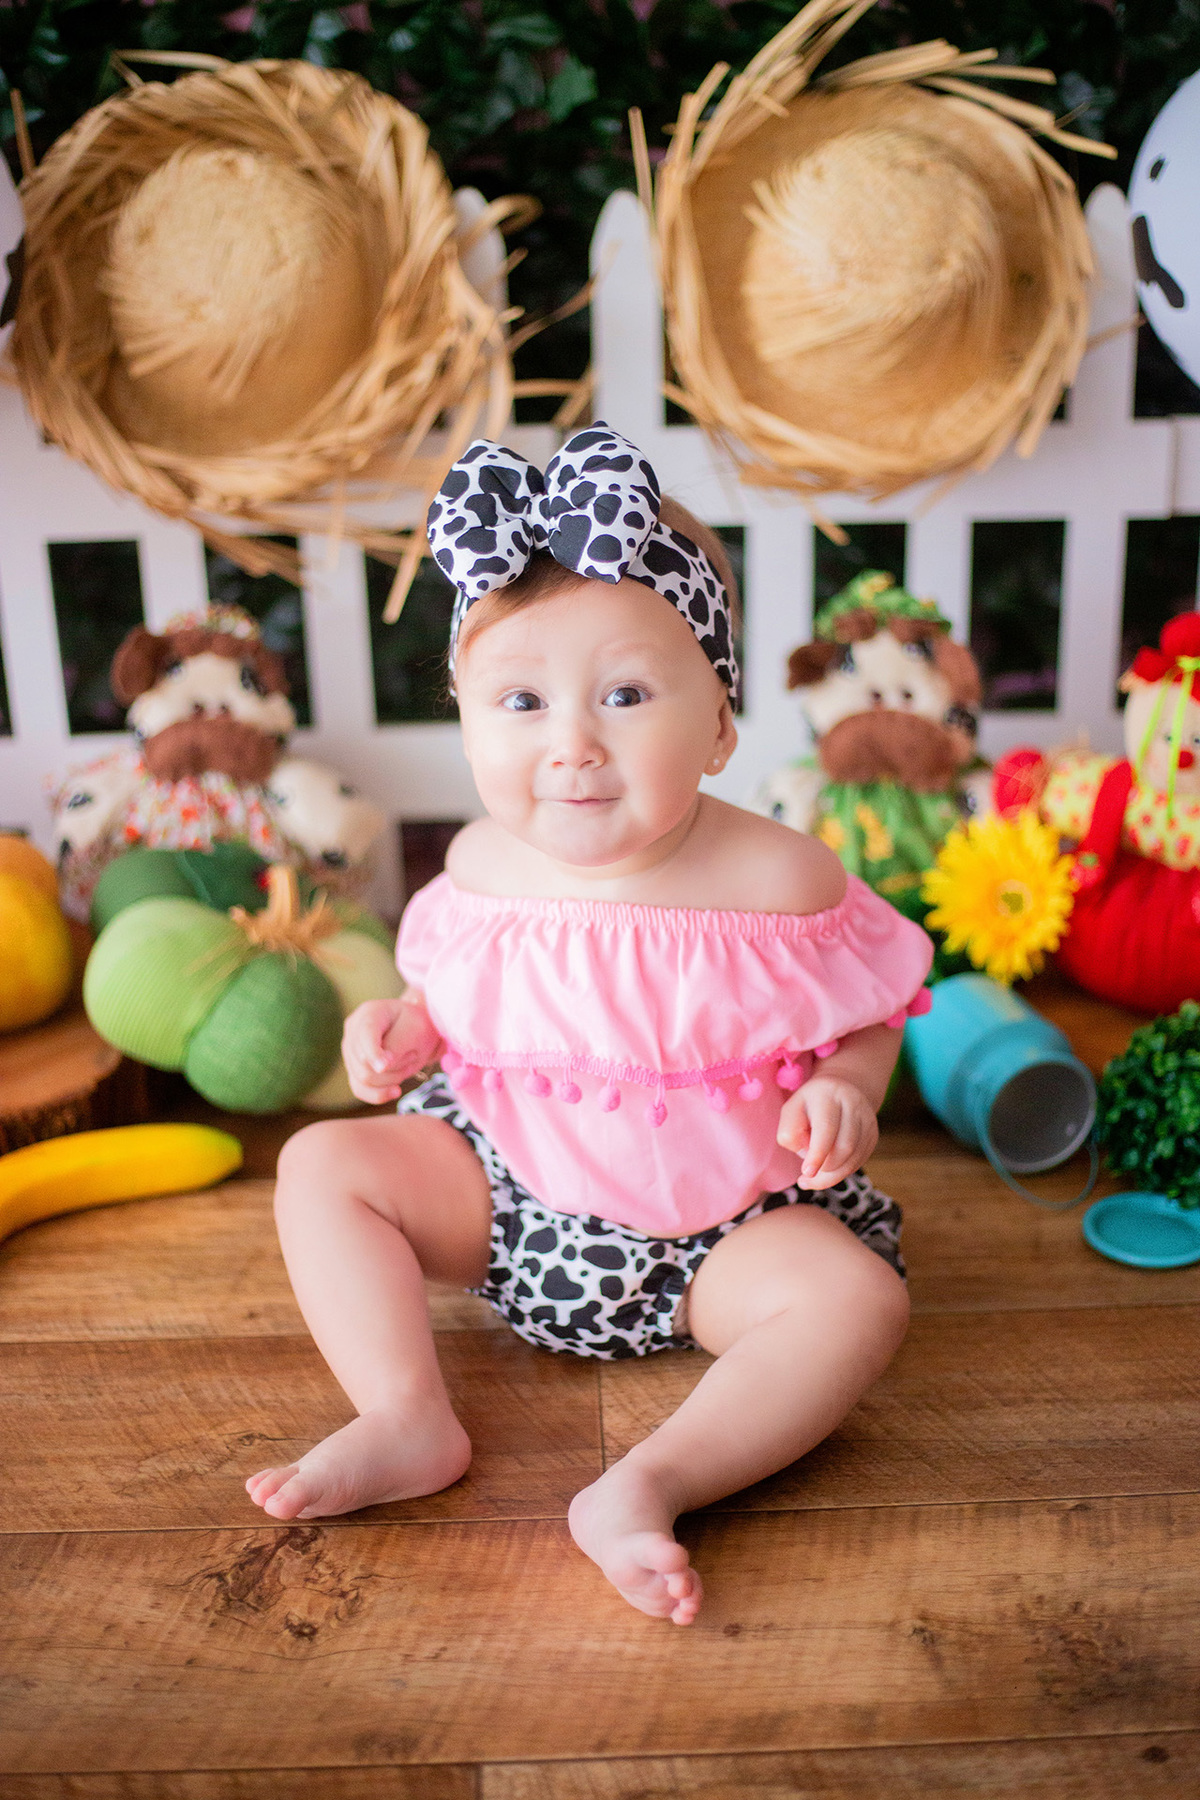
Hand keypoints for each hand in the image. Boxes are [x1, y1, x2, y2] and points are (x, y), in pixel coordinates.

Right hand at [342, 996, 441, 1104]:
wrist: (417, 1031)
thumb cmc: (417, 1026)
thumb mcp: (416, 1029)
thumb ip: (398, 1045)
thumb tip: (380, 1068)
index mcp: (369, 1013)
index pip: (365, 1034)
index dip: (373, 1053)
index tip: (384, 1067)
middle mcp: (353, 1030)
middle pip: (364, 1062)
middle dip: (394, 1067)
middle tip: (414, 1055)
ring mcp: (349, 1050)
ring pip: (363, 1079)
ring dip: (392, 1079)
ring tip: (408, 1065)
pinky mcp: (353, 1069)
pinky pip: (360, 1090)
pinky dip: (379, 1094)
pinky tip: (396, 1091)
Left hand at [777, 1075, 878, 1189]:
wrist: (837, 1092)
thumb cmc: (808, 1107)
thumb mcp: (791, 1112)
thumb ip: (790, 1133)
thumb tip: (807, 1157)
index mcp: (828, 1093)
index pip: (826, 1129)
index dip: (817, 1155)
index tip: (806, 1173)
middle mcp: (853, 1103)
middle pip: (844, 1147)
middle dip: (825, 1167)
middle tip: (808, 1173)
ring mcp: (867, 1118)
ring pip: (854, 1157)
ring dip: (833, 1173)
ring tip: (815, 1174)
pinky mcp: (873, 1134)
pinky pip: (859, 1161)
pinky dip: (842, 1171)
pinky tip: (828, 1168)